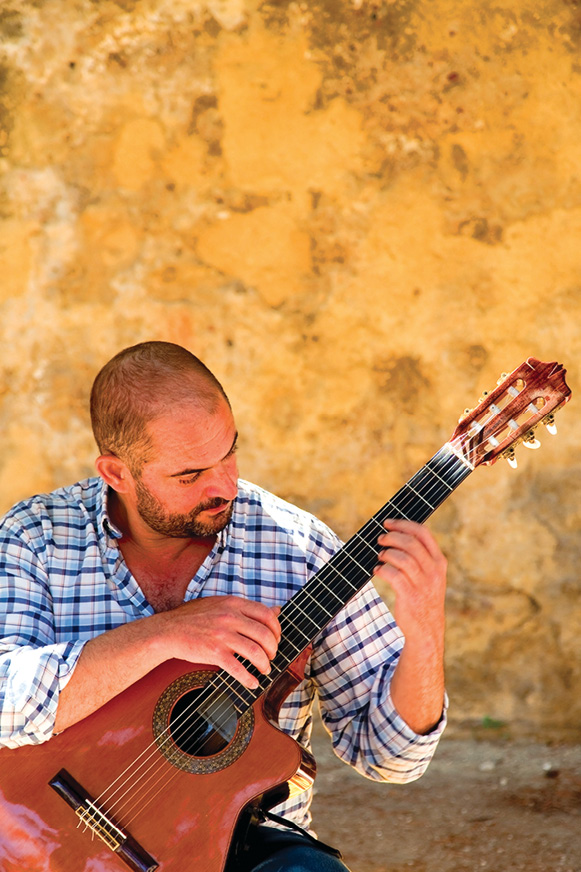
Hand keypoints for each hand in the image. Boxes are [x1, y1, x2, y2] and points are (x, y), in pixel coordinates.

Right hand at [160, 596, 280, 688]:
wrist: (168, 630)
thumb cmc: (194, 617)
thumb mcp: (222, 604)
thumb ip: (248, 608)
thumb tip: (276, 610)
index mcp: (234, 604)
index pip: (267, 615)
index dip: (277, 630)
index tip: (276, 639)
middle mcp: (230, 617)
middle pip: (265, 635)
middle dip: (273, 649)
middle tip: (271, 657)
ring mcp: (222, 635)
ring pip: (255, 652)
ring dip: (264, 664)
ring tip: (264, 669)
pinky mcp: (214, 652)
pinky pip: (238, 668)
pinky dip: (249, 678)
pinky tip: (252, 683)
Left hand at [372, 519, 446, 645]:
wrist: (426, 630)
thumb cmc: (424, 598)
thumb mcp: (431, 576)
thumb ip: (421, 557)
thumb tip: (397, 535)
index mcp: (439, 562)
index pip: (423, 533)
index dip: (403, 524)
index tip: (388, 522)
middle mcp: (433, 571)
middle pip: (410, 543)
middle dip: (392, 537)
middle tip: (380, 539)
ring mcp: (423, 584)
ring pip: (401, 558)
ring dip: (386, 553)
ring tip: (380, 555)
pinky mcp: (410, 596)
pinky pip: (393, 575)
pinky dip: (382, 569)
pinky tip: (377, 570)